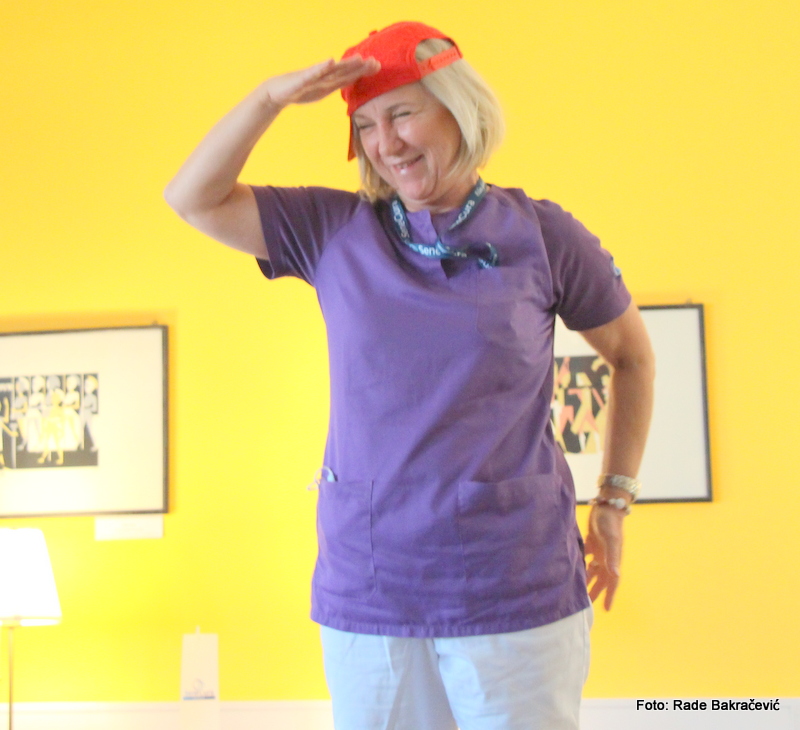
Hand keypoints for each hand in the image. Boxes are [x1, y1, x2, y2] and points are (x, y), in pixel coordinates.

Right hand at [263, 56, 379, 109]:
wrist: (277, 93)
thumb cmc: (301, 91)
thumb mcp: (324, 89)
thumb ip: (338, 83)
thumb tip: (354, 78)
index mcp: (329, 80)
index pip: (349, 75)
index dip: (363, 70)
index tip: (378, 66)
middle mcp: (323, 76)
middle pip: (344, 71)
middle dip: (360, 67)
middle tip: (376, 62)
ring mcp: (313, 77)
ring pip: (332, 70)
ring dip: (346, 65)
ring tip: (360, 59)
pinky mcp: (303, 80)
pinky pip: (314, 74)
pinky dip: (322, 67)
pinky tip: (331, 62)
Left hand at [584, 502, 625, 609]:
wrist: (606, 505)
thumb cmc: (610, 522)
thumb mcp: (611, 540)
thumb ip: (612, 557)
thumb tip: (616, 575)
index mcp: (613, 559)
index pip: (613, 582)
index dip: (610, 595)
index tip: (606, 610)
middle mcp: (607, 557)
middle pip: (601, 578)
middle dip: (595, 591)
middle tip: (587, 604)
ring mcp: (599, 550)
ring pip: (592, 569)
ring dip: (586, 579)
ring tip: (578, 589)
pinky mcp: (592, 542)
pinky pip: (585, 556)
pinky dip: (580, 563)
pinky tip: (571, 568)